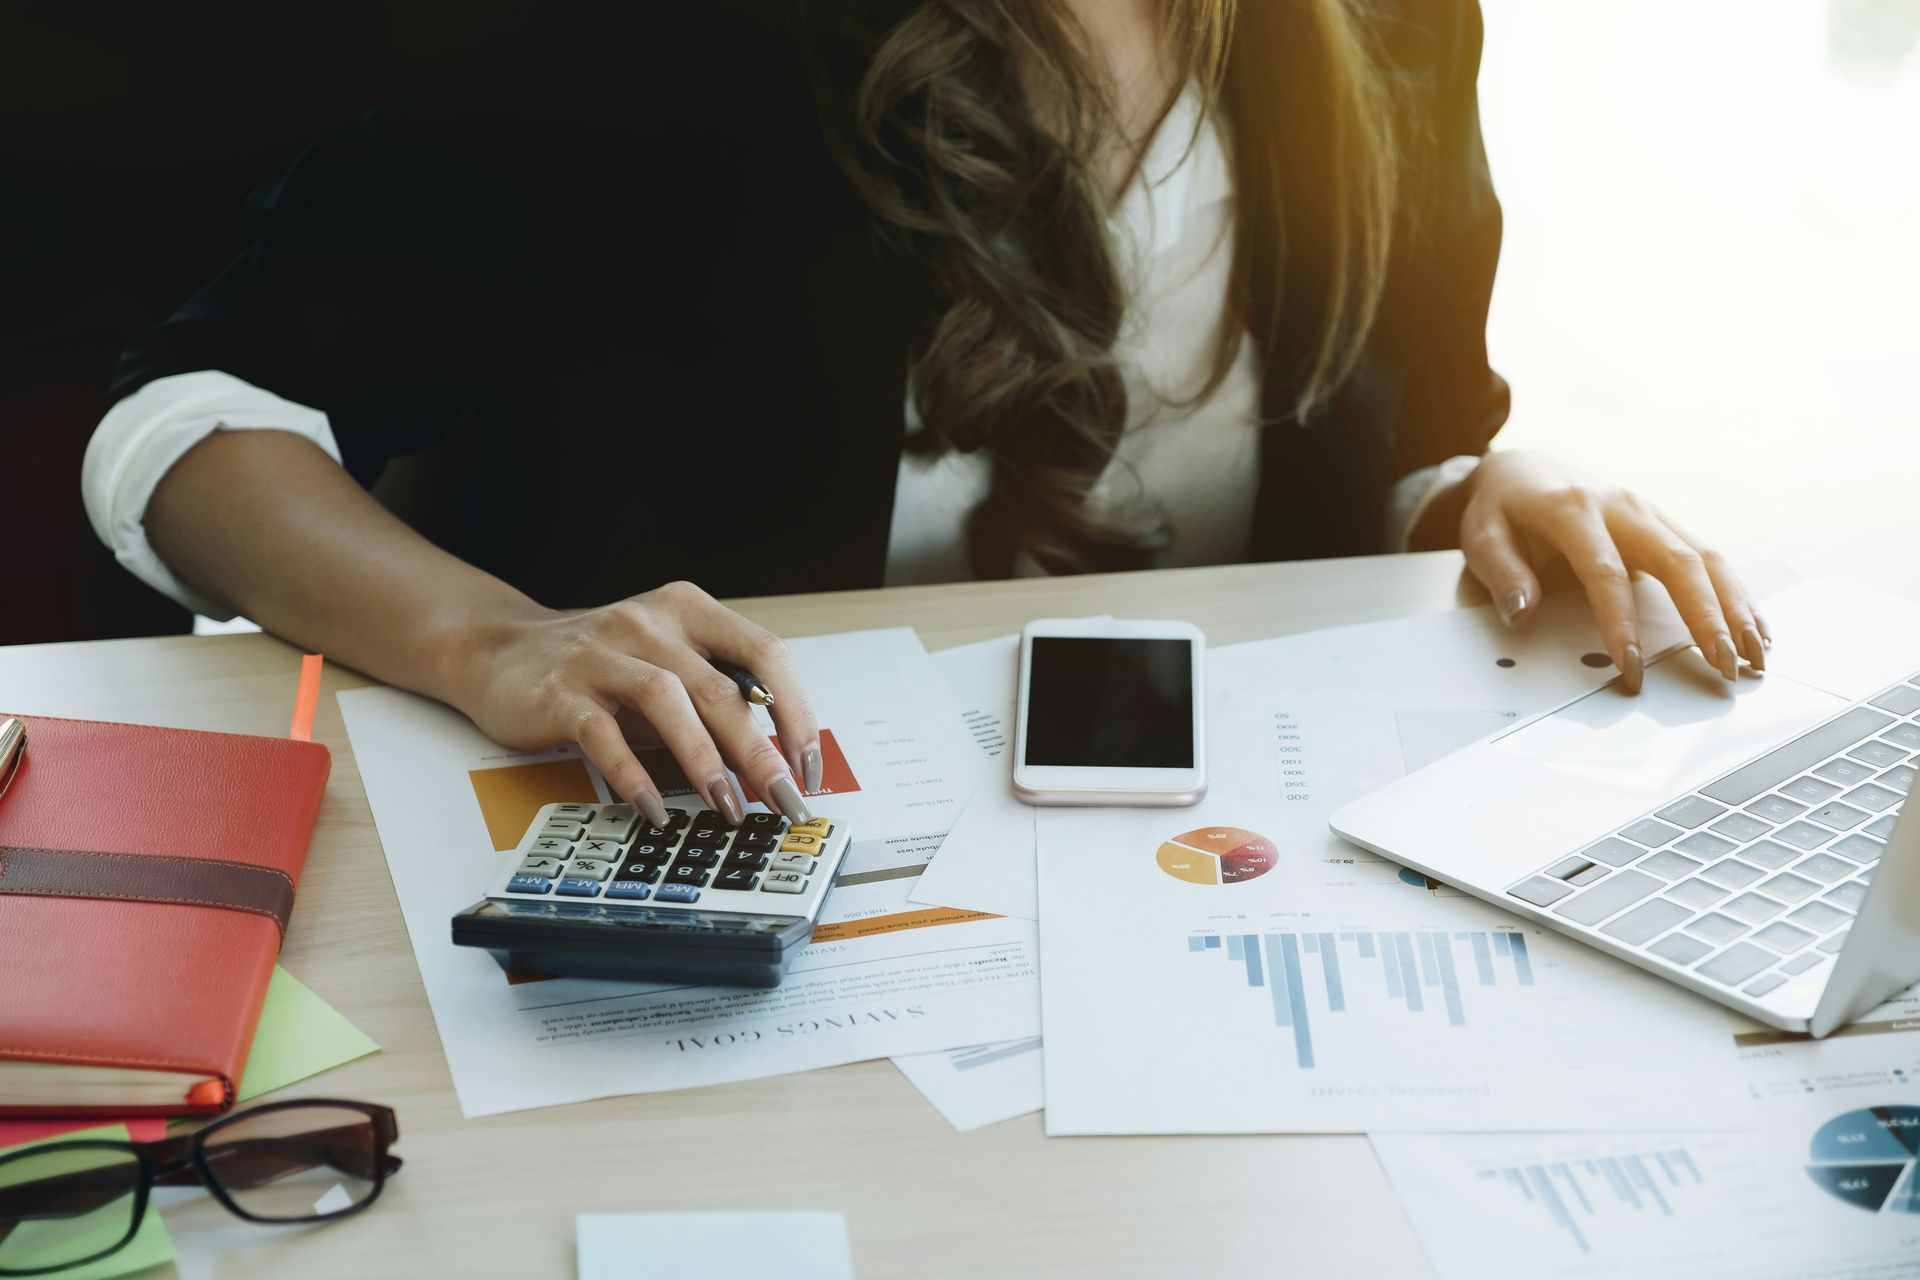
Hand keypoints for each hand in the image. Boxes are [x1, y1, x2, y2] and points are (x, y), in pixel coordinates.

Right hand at [452, 581, 819, 826]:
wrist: (500, 651)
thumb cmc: (599, 664)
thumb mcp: (666, 662)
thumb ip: (714, 694)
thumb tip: (777, 760)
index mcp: (689, 610)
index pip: (764, 654)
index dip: (795, 711)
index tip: (808, 764)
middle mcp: (649, 623)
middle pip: (721, 688)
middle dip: (761, 753)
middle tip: (784, 801)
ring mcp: (602, 653)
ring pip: (668, 701)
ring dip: (705, 761)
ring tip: (727, 807)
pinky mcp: (560, 691)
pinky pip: (604, 734)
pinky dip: (634, 774)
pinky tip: (653, 807)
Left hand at [1456, 450, 1767, 693]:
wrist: (1523, 469)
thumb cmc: (1502, 508)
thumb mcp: (1482, 537)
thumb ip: (1502, 574)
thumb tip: (1523, 614)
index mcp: (1571, 510)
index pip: (1605, 572)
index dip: (1621, 622)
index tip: (1632, 667)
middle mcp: (1621, 506)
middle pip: (1678, 561)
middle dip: (1707, 617)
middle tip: (1724, 667)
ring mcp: (1649, 512)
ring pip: (1706, 557)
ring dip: (1735, 608)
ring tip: (1755, 656)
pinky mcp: (1663, 523)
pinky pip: (1708, 556)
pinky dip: (1734, 594)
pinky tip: (1753, 627)